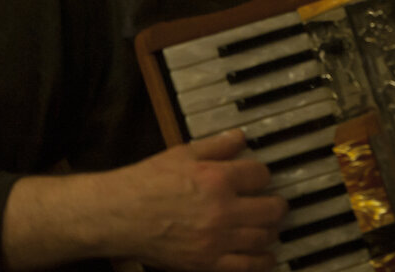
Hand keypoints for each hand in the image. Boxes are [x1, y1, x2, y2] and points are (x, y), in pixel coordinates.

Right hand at [101, 129, 286, 271]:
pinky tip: (264, 254)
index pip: (262, 175)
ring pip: (264, 237)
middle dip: (275, 204)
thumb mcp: (183, 154)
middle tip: (272, 204)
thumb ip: (216, 146)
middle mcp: (222, 210)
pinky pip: (248, 266)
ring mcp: (216, 240)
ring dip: (270, 230)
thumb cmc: (147, 182)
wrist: (119, 214)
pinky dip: (262, 260)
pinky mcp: (207, 263)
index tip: (258, 178)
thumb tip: (241, 137)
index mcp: (217, 178)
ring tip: (265, 226)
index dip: (262, 175)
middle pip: (272, 209)